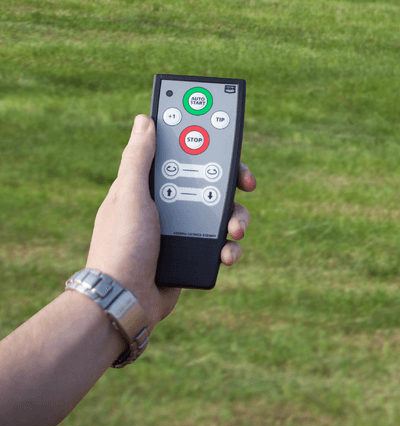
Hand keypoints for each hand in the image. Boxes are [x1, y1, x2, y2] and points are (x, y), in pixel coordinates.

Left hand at [85, 115, 255, 329]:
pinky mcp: (193, 253)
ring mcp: (183, 231)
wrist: (125, 299)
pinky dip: (228, 249)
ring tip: (235, 231)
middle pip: (211, 185)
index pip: (186, 157)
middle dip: (231, 186)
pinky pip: (220, 245)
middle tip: (246, 186)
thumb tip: (144, 120)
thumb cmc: (121, 246)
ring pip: (221, 215)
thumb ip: (138, 158)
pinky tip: (226, 256)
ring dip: (236, 219)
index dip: (208, 148)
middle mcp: (170, 206)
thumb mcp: (129, 196)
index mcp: (152, 186)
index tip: (227, 148)